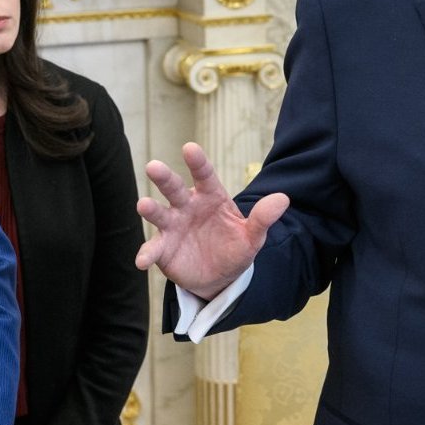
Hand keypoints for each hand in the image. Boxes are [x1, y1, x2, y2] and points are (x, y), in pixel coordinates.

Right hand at [136, 142, 289, 299]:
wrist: (219, 276)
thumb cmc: (234, 248)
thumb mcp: (252, 236)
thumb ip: (263, 218)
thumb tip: (283, 199)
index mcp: (211, 197)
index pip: (205, 175)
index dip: (198, 162)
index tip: (190, 148)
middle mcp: (187, 206)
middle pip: (174, 188)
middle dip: (164, 177)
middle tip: (153, 166)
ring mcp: (173, 226)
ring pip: (159, 214)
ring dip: (151, 209)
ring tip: (143, 205)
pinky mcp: (163, 248)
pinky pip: (153, 249)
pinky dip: (146, 254)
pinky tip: (142, 261)